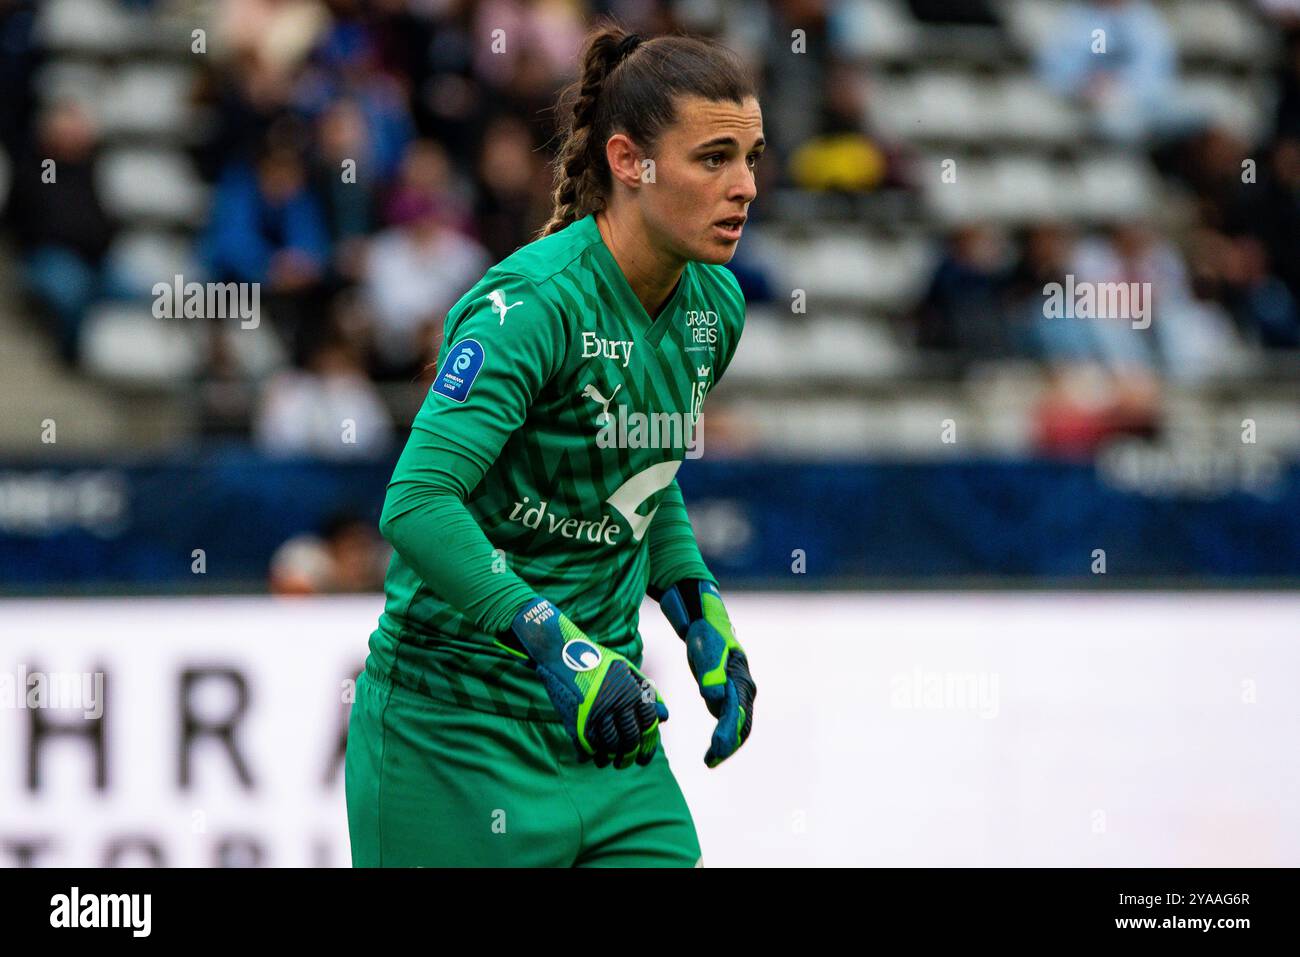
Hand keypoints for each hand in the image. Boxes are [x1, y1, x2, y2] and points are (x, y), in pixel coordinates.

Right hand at [498, 598, 667, 768]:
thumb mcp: (626, 670)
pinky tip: (593, 756)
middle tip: (626, 762)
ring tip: (610, 761)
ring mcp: (595, 716)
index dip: (649, 743)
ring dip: (611, 759)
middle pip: (630, 741)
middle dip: (629, 756)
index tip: (644, 756)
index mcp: (631, 692)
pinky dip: (591, 756)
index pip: (648, 725)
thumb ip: (647, 693)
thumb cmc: (596, 661)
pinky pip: (587, 749)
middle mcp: (616, 706)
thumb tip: (664, 717)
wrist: (561, 654)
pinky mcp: (575, 723)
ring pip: (609, 748)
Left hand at [658, 579, 755, 766]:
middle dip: (728, 744)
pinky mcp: (727, 695)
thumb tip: (713, 698)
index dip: (727, 733)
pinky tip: (712, 750)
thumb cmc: (706, 635)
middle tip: (711, 761)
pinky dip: (723, 736)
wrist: (705, 623)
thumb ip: (710, 674)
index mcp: (740, 679)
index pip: (737, 712)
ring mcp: (737, 693)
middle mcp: (744, 689)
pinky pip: (729, 720)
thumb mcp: (706, 651)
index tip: (716, 749)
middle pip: (742, 723)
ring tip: (710, 761)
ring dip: (727, 744)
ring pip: (737, 725)